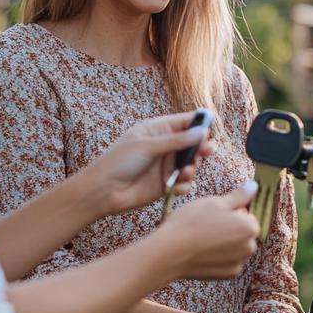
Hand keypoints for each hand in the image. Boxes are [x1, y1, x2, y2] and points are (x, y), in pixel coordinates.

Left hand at [85, 111, 214, 216]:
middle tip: (207, 151)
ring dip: (192, 168)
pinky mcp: (166, 184)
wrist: (103, 190)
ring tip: (185, 173)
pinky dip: (183, 185)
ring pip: (191, 164)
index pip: (185, 122)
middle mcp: (165, 146)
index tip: (209, 129)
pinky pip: (184, 183)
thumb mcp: (148, 146)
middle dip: (201, 148)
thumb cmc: (119, 162)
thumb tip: (202, 132)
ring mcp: (166, 166)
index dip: (199, 124)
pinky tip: (176, 187)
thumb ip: (176, 141)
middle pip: (193, 144)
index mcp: (158, 130)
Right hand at [155, 182, 258, 279]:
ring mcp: (238, 263)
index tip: (214, 214)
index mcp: (250, 228)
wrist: (170, 252)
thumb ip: (239, 196)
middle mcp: (249, 247)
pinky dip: (218, 256)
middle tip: (207, 225)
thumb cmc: (192, 223)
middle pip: (243, 233)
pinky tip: (203, 251)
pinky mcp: (227, 275)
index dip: (231, 212)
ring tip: (203, 238)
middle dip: (230, 228)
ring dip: (224, 242)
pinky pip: (227, 261)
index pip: (248, 215)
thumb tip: (254, 187)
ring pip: (235, 247)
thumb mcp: (215, 202)